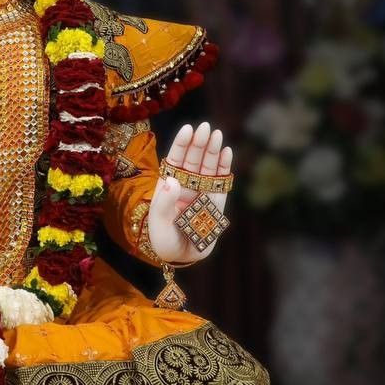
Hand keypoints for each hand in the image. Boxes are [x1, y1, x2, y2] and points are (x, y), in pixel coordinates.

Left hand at [147, 121, 232, 263]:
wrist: (181, 257)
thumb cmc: (164, 240)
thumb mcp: (157, 223)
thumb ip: (163, 203)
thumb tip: (172, 179)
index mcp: (169, 186)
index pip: (175, 160)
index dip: (181, 144)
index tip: (188, 129)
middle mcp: (186, 185)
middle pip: (193, 160)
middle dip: (199, 143)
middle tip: (206, 127)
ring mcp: (202, 193)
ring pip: (208, 168)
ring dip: (213, 151)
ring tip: (218, 134)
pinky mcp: (216, 203)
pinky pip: (221, 182)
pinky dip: (224, 167)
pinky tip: (227, 152)